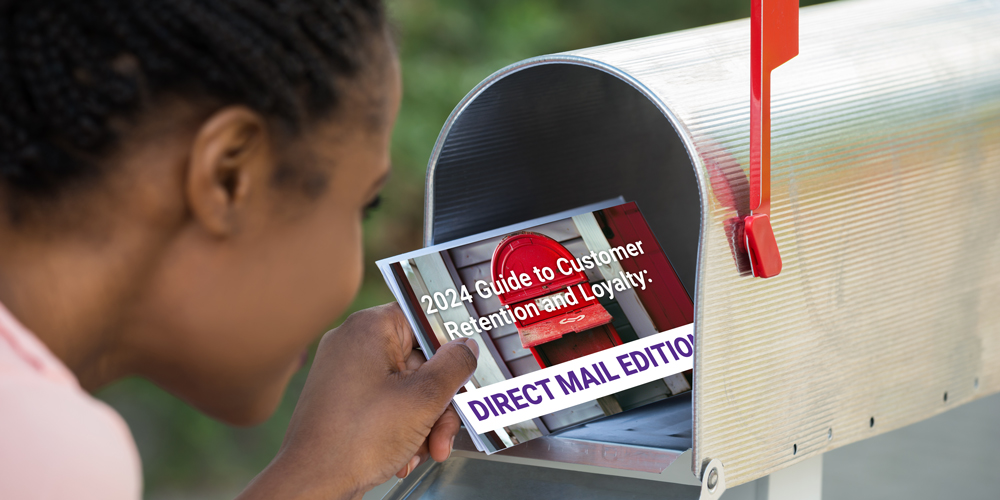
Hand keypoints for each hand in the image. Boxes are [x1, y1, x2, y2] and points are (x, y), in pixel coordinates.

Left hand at [238, 303, 478, 499]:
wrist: (311, 485)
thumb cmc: (356, 439)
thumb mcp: (423, 399)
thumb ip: (454, 366)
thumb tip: (468, 345)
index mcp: (369, 328)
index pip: (423, 318)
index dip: (450, 345)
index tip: (468, 367)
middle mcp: (354, 343)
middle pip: (420, 361)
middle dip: (439, 402)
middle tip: (445, 430)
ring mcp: (346, 372)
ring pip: (407, 387)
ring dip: (425, 421)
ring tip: (426, 450)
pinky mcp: (344, 399)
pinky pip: (387, 402)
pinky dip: (402, 427)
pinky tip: (405, 455)